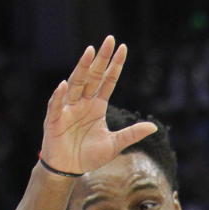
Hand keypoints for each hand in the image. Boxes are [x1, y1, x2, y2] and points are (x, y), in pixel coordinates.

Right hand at [40, 36, 155, 175]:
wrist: (69, 169)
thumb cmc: (89, 155)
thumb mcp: (115, 145)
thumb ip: (132, 134)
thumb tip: (154, 127)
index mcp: (97, 106)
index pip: (108, 81)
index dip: (115, 66)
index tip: (123, 48)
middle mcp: (83, 102)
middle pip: (93, 76)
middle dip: (101, 59)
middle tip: (109, 40)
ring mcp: (68, 108)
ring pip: (76, 84)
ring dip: (82, 68)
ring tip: (90, 52)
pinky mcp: (55, 119)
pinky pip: (56, 105)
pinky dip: (60, 96)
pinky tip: (65, 85)